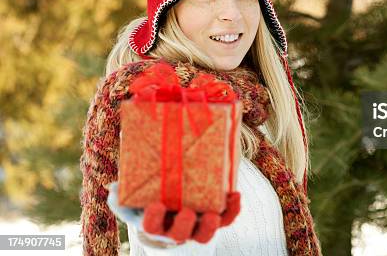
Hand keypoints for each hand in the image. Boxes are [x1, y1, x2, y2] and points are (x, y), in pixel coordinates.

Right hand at [105, 181, 240, 245]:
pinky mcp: (215, 219)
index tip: (156, 204)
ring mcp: (196, 226)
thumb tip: (114, 188)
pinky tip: (235, 195)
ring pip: (204, 234)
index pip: (151, 227)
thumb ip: (122, 193)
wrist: (175, 198)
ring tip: (214, 215)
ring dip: (210, 227)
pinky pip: (226, 219)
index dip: (153, 218)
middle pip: (179, 234)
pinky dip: (232, 210)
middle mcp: (175, 229)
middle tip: (188, 212)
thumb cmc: (152, 195)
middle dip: (184, 226)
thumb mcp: (135, 195)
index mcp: (155, 222)